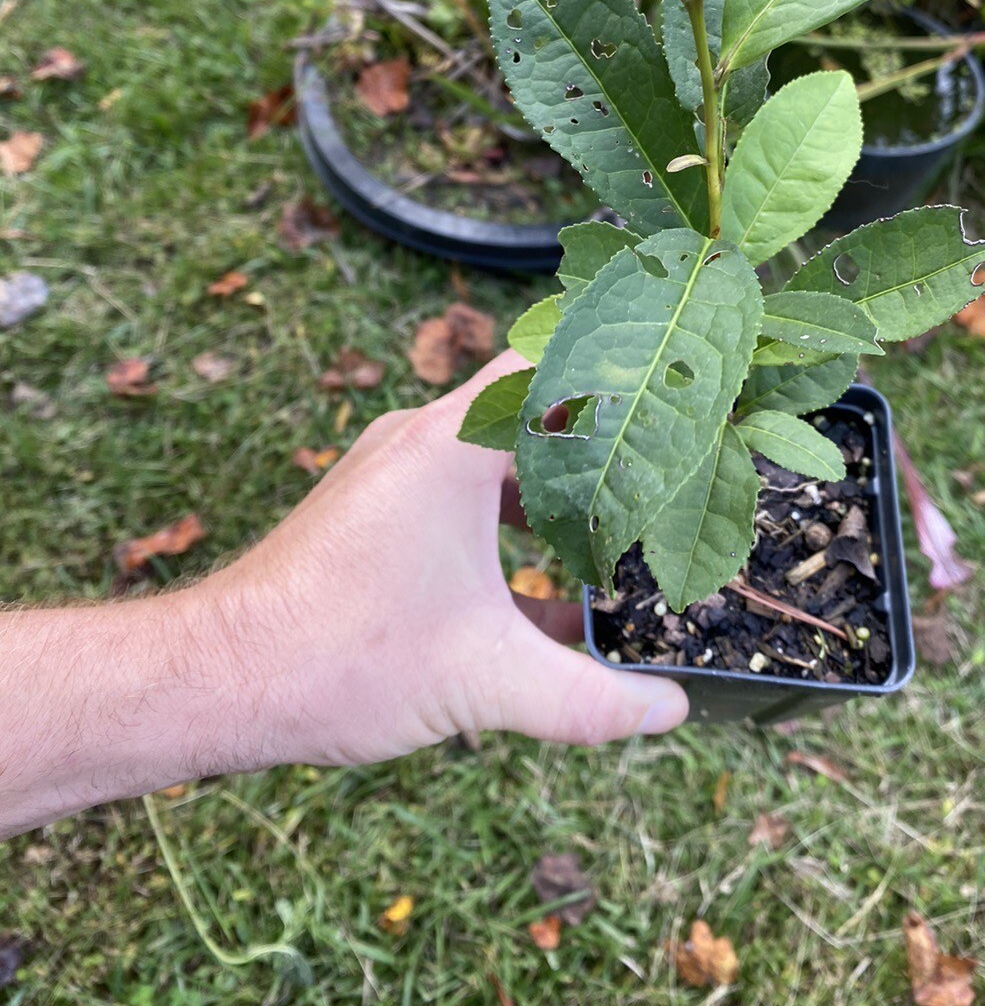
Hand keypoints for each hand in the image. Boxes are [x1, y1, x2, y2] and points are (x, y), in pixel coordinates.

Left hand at [206, 351, 688, 767]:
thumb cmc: (340, 657)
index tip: (669, 407)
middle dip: (597, 452)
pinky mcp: (371, 511)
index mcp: (449, 446)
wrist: (219, 678)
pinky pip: (457, 496)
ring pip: (492, 462)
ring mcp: (389, 474)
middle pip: (529, 416)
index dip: (616, 380)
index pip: (550, 368)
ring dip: (550, 497)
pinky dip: (505, 528)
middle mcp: (418, 440)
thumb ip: (591, 699)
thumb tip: (670, 712)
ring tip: (613, 538)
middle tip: (661, 482)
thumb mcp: (487, 680)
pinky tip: (542, 592)